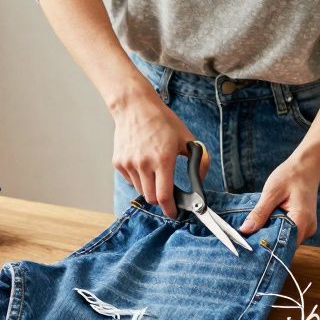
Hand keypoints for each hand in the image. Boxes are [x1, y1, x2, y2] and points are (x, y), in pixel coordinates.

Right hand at [111, 91, 203, 216]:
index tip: (174, 213)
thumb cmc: (162, 121)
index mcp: (163, 159)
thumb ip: (199, 161)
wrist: (135, 107)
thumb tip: (201, 180)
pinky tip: (143, 163)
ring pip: (140, 191)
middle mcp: (144, 164)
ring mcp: (129, 164)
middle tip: (168, 193)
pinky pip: (131, 180)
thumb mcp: (187, 139)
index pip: (164, 196)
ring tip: (155, 171)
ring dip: (150, 188)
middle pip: (151, 198)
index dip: (170, 209)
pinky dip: (139, 179)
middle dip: (161, 200)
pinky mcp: (118, 162)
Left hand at [239, 157, 319, 243]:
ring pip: (286, 240)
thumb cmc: (291, 176)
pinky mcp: (304, 225)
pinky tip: (268, 223)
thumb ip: (260, 212)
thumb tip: (245, 230)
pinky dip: (279, 230)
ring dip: (273, 235)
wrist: (306, 167)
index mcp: (301, 220)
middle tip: (249, 236)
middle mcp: (308, 228)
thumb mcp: (271, 192)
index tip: (249, 243)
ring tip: (258, 228)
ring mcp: (308, 228)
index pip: (282, 244)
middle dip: (267, 241)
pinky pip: (290, 233)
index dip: (265, 244)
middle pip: (284, 244)